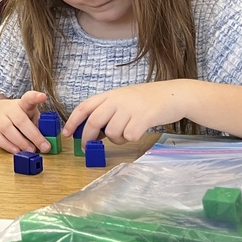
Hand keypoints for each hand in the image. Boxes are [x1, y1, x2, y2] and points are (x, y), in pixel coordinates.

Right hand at [0, 91, 51, 154]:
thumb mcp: (29, 114)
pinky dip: (8, 146)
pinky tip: (17, 151)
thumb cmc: (18, 115)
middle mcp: (9, 109)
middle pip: (20, 120)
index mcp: (22, 104)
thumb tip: (47, 140)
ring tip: (31, 150)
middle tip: (44, 147)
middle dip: (33, 135)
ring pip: (7, 130)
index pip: (28, 98)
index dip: (35, 97)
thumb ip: (38, 124)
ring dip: (21, 142)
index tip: (43, 96)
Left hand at [63, 81, 190, 143]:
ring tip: (126, 133)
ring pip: (112, 132)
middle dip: (87, 137)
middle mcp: (117, 99)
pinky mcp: (144, 117)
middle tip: (87, 147)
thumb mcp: (123, 100)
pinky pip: (129, 136)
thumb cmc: (147, 100)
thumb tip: (93, 133)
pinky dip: (130, 139)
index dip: (73, 121)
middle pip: (94, 122)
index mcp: (110, 94)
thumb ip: (108, 112)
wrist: (174, 95)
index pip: (84, 106)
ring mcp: (130, 108)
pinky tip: (138, 132)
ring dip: (116, 139)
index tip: (66, 134)